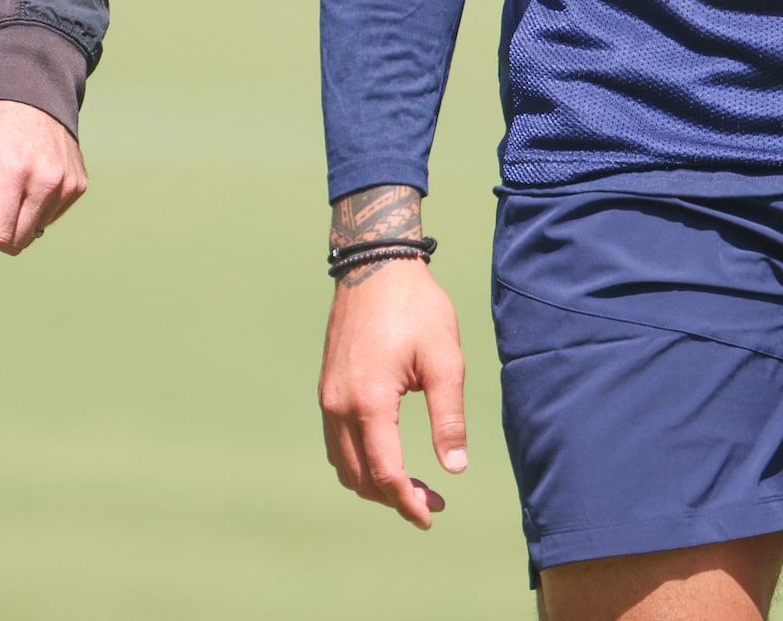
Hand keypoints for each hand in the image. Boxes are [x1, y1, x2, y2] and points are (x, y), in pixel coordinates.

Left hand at [0, 100, 86, 253]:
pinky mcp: (78, 185)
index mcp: (14, 173)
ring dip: (14, 218)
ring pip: (33, 232)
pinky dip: (33, 209)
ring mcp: (67, 184)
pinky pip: (49, 218)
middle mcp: (47, 181)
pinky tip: (25, 180)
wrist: (30, 90)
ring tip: (5, 184)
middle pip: (16, 242)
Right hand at [318, 186, 468, 529]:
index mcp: (369, 402)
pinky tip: (386, 455)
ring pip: (343, 465)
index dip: (409, 502)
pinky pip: (336, 443)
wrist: (375, 266)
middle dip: (394, 498)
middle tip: (432, 501)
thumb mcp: (445, 360)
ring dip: (374, 483)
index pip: (386, 473)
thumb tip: (455, 468)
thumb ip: (449, 418)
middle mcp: (339, 405)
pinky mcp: (327, 388)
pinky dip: (358, 462)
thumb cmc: (415, 308)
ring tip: (411, 483)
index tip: (432, 516)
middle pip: (360, 477)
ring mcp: (328, 397)